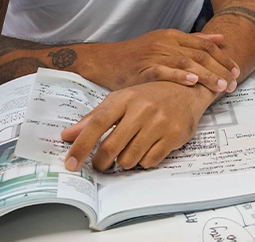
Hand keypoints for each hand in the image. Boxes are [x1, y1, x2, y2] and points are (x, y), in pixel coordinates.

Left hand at [61, 81, 211, 170]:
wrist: (187, 91)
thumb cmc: (149, 97)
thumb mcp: (120, 100)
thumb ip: (93, 118)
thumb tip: (67, 136)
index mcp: (125, 98)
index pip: (96, 124)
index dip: (81, 146)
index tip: (70, 163)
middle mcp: (142, 110)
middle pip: (111, 147)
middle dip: (101, 162)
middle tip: (101, 163)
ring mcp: (159, 123)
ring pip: (129, 159)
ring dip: (124, 161)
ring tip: (129, 151)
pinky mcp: (174, 136)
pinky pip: (149, 161)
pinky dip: (143, 161)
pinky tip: (146, 149)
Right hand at [85, 29, 239, 94]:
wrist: (106, 61)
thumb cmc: (137, 55)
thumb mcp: (165, 42)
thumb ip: (193, 41)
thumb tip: (220, 38)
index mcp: (173, 36)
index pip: (205, 45)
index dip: (223, 58)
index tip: (236, 71)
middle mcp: (166, 43)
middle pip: (200, 55)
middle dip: (219, 70)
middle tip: (233, 84)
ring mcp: (155, 54)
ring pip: (186, 63)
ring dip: (206, 75)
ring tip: (220, 87)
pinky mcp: (143, 68)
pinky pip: (163, 71)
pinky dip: (179, 76)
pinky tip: (192, 83)